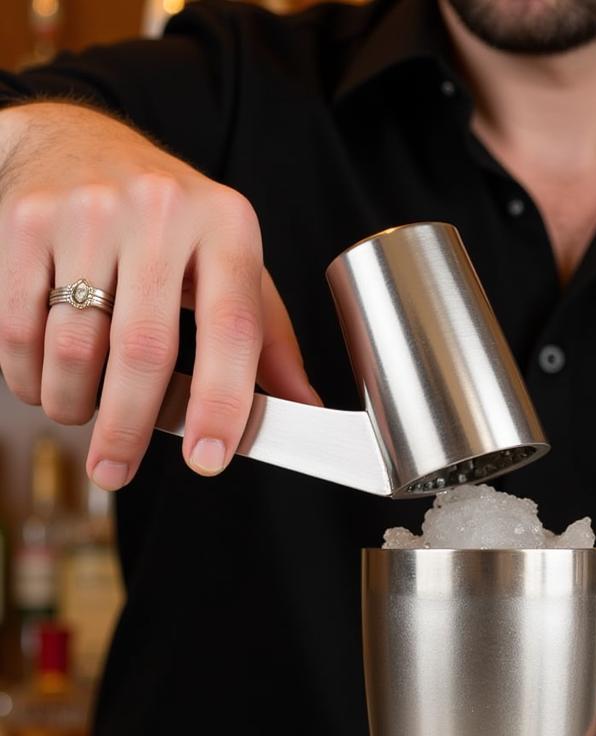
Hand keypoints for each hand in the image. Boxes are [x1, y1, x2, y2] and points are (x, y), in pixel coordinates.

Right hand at [0, 101, 317, 489]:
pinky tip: (46, 382)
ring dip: (74, 405)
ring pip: (73, 348)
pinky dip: (29, 376)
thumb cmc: (169, 220)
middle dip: (128, 427)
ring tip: (84, 415)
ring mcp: (87, 212)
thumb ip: (267, 336)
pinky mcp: (24, 222)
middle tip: (117, 469)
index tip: (209, 457)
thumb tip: (302, 407)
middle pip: (143, 350)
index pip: (233, 328)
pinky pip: (19, 328)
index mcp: (226, 226)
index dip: (223, 403)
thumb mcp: (231, 260)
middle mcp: (161, 212)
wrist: (75, 140)